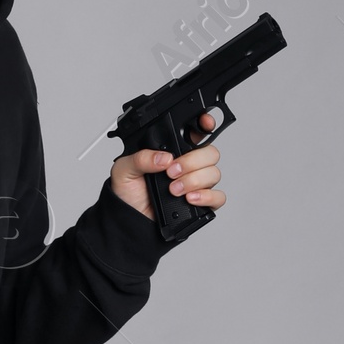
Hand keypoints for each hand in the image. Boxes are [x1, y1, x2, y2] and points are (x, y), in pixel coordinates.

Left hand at [109, 112, 225, 219]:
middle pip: (210, 153)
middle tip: (171, 172)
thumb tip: (164, 157)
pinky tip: (190, 198)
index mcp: (174, 151)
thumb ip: (141, 158)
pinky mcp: (202, 202)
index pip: (197, 132)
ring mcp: (197, 183)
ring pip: (214, 173)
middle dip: (192, 162)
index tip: (205, 123)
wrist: (130, 219)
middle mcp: (189, 165)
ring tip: (173, 189)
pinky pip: (218, 197)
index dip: (206, 125)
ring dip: (194, 181)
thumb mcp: (124, 169)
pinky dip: (206, 196)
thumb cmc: (128, 192)